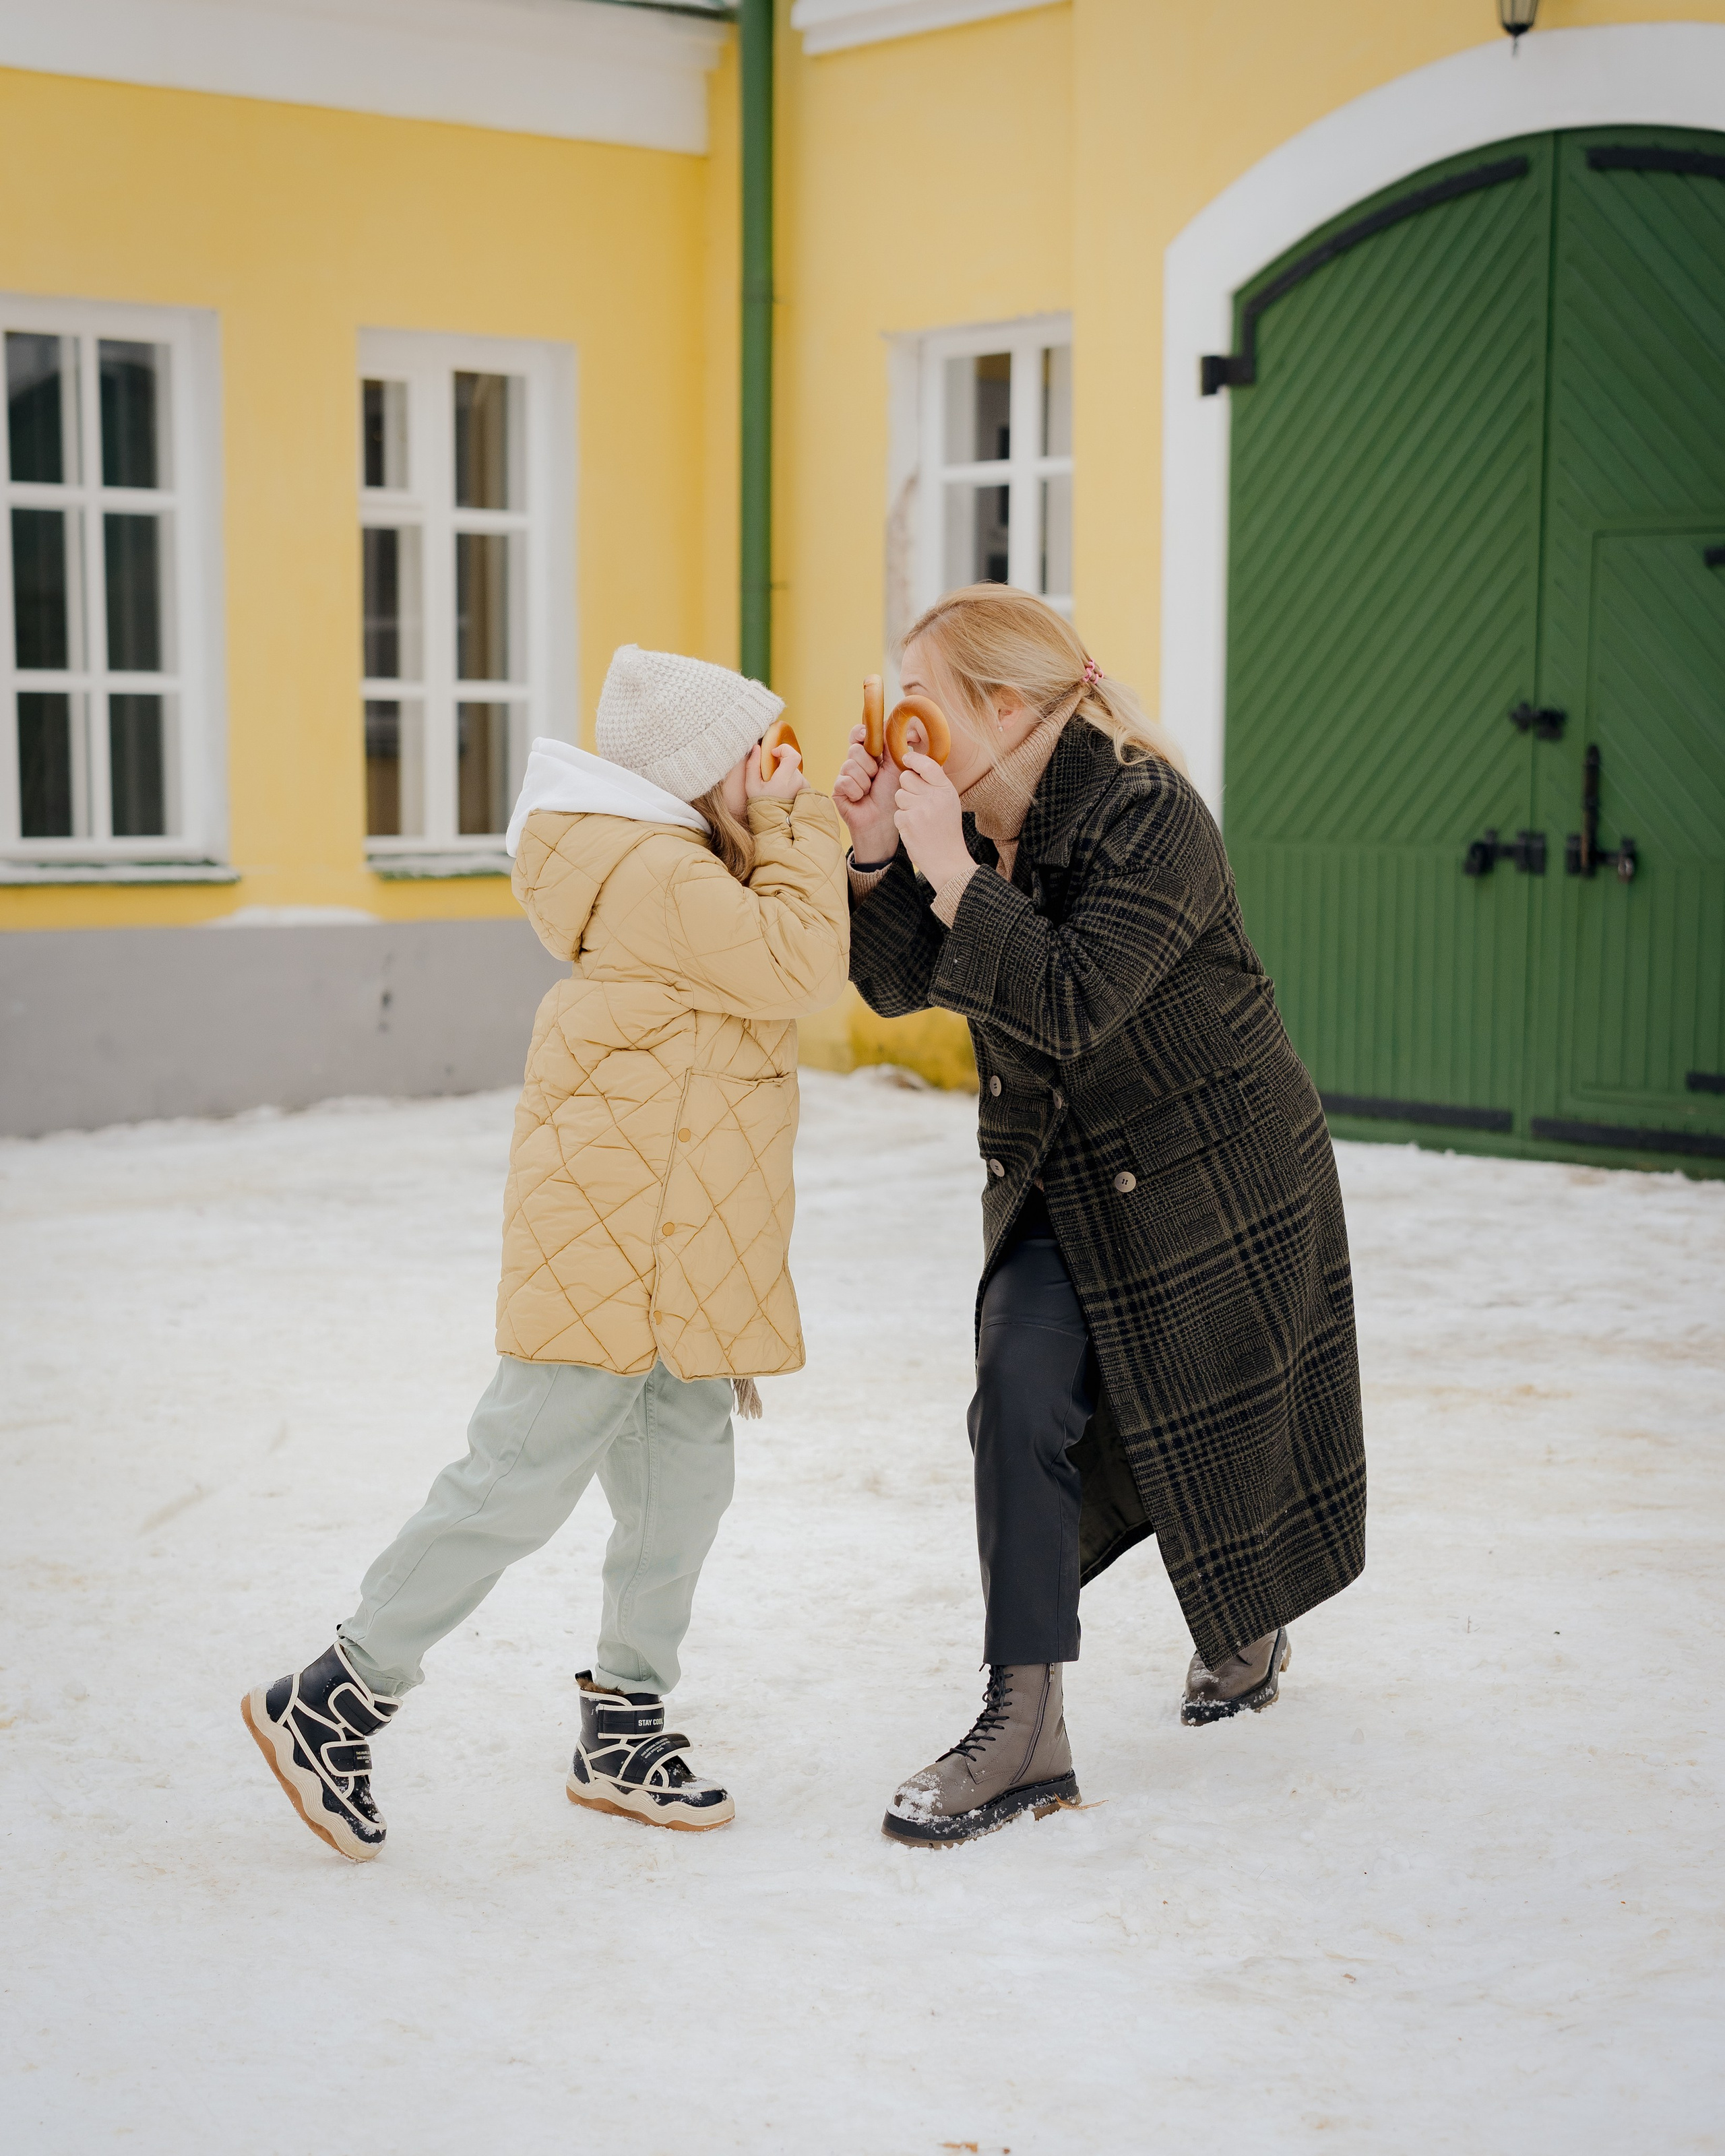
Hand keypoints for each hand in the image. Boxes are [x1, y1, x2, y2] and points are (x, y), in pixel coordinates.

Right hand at [747, 741, 804, 803]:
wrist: (774, 824)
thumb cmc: (761, 806)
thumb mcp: (752, 786)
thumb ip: (752, 765)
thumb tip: (756, 748)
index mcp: (785, 780)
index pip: (793, 755)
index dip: (783, 749)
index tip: (773, 753)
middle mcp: (798, 782)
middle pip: (790, 762)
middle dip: (779, 764)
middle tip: (769, 776)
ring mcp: (804, 787)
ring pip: (793, 770)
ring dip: (784, 773)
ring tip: (775, 787)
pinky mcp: (806, 790)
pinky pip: (797, 778)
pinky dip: (789, 780)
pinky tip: (782, 791)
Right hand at [832, 722, 899, 862]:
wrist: (885, 820)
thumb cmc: (892, 794)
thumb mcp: (895, 765)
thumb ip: (891, 744)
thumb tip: (891, 723)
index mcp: (868, 755)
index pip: (857, 735)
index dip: (859, 732)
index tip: (865, 734)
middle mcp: (854, 763)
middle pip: (854, 749)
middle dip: (869, 764)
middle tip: (876, 777)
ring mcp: (844, 776)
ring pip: (850, 765)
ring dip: (865, 780)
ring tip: (870, 791)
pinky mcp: (837, 789)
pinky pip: (845, 781)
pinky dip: (857, 791)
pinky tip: (861, 799)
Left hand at [893, 749, 969, 886]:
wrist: (947, 860)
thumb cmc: (946, 830)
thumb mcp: (949, 803)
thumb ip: (936, 785)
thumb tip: (920, 764)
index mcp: (946, 790)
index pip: (927, 765)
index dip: (913, 759)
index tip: (906, 758)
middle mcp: (934, 797)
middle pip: (906, 778)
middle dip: (907, 788)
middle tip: (916, 802)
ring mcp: (921, 809)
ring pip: (899, 794)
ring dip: (904, 805)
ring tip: (917, 818)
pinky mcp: (908, 821)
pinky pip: (897, 812)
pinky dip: (902, 821)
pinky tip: (914, 829)